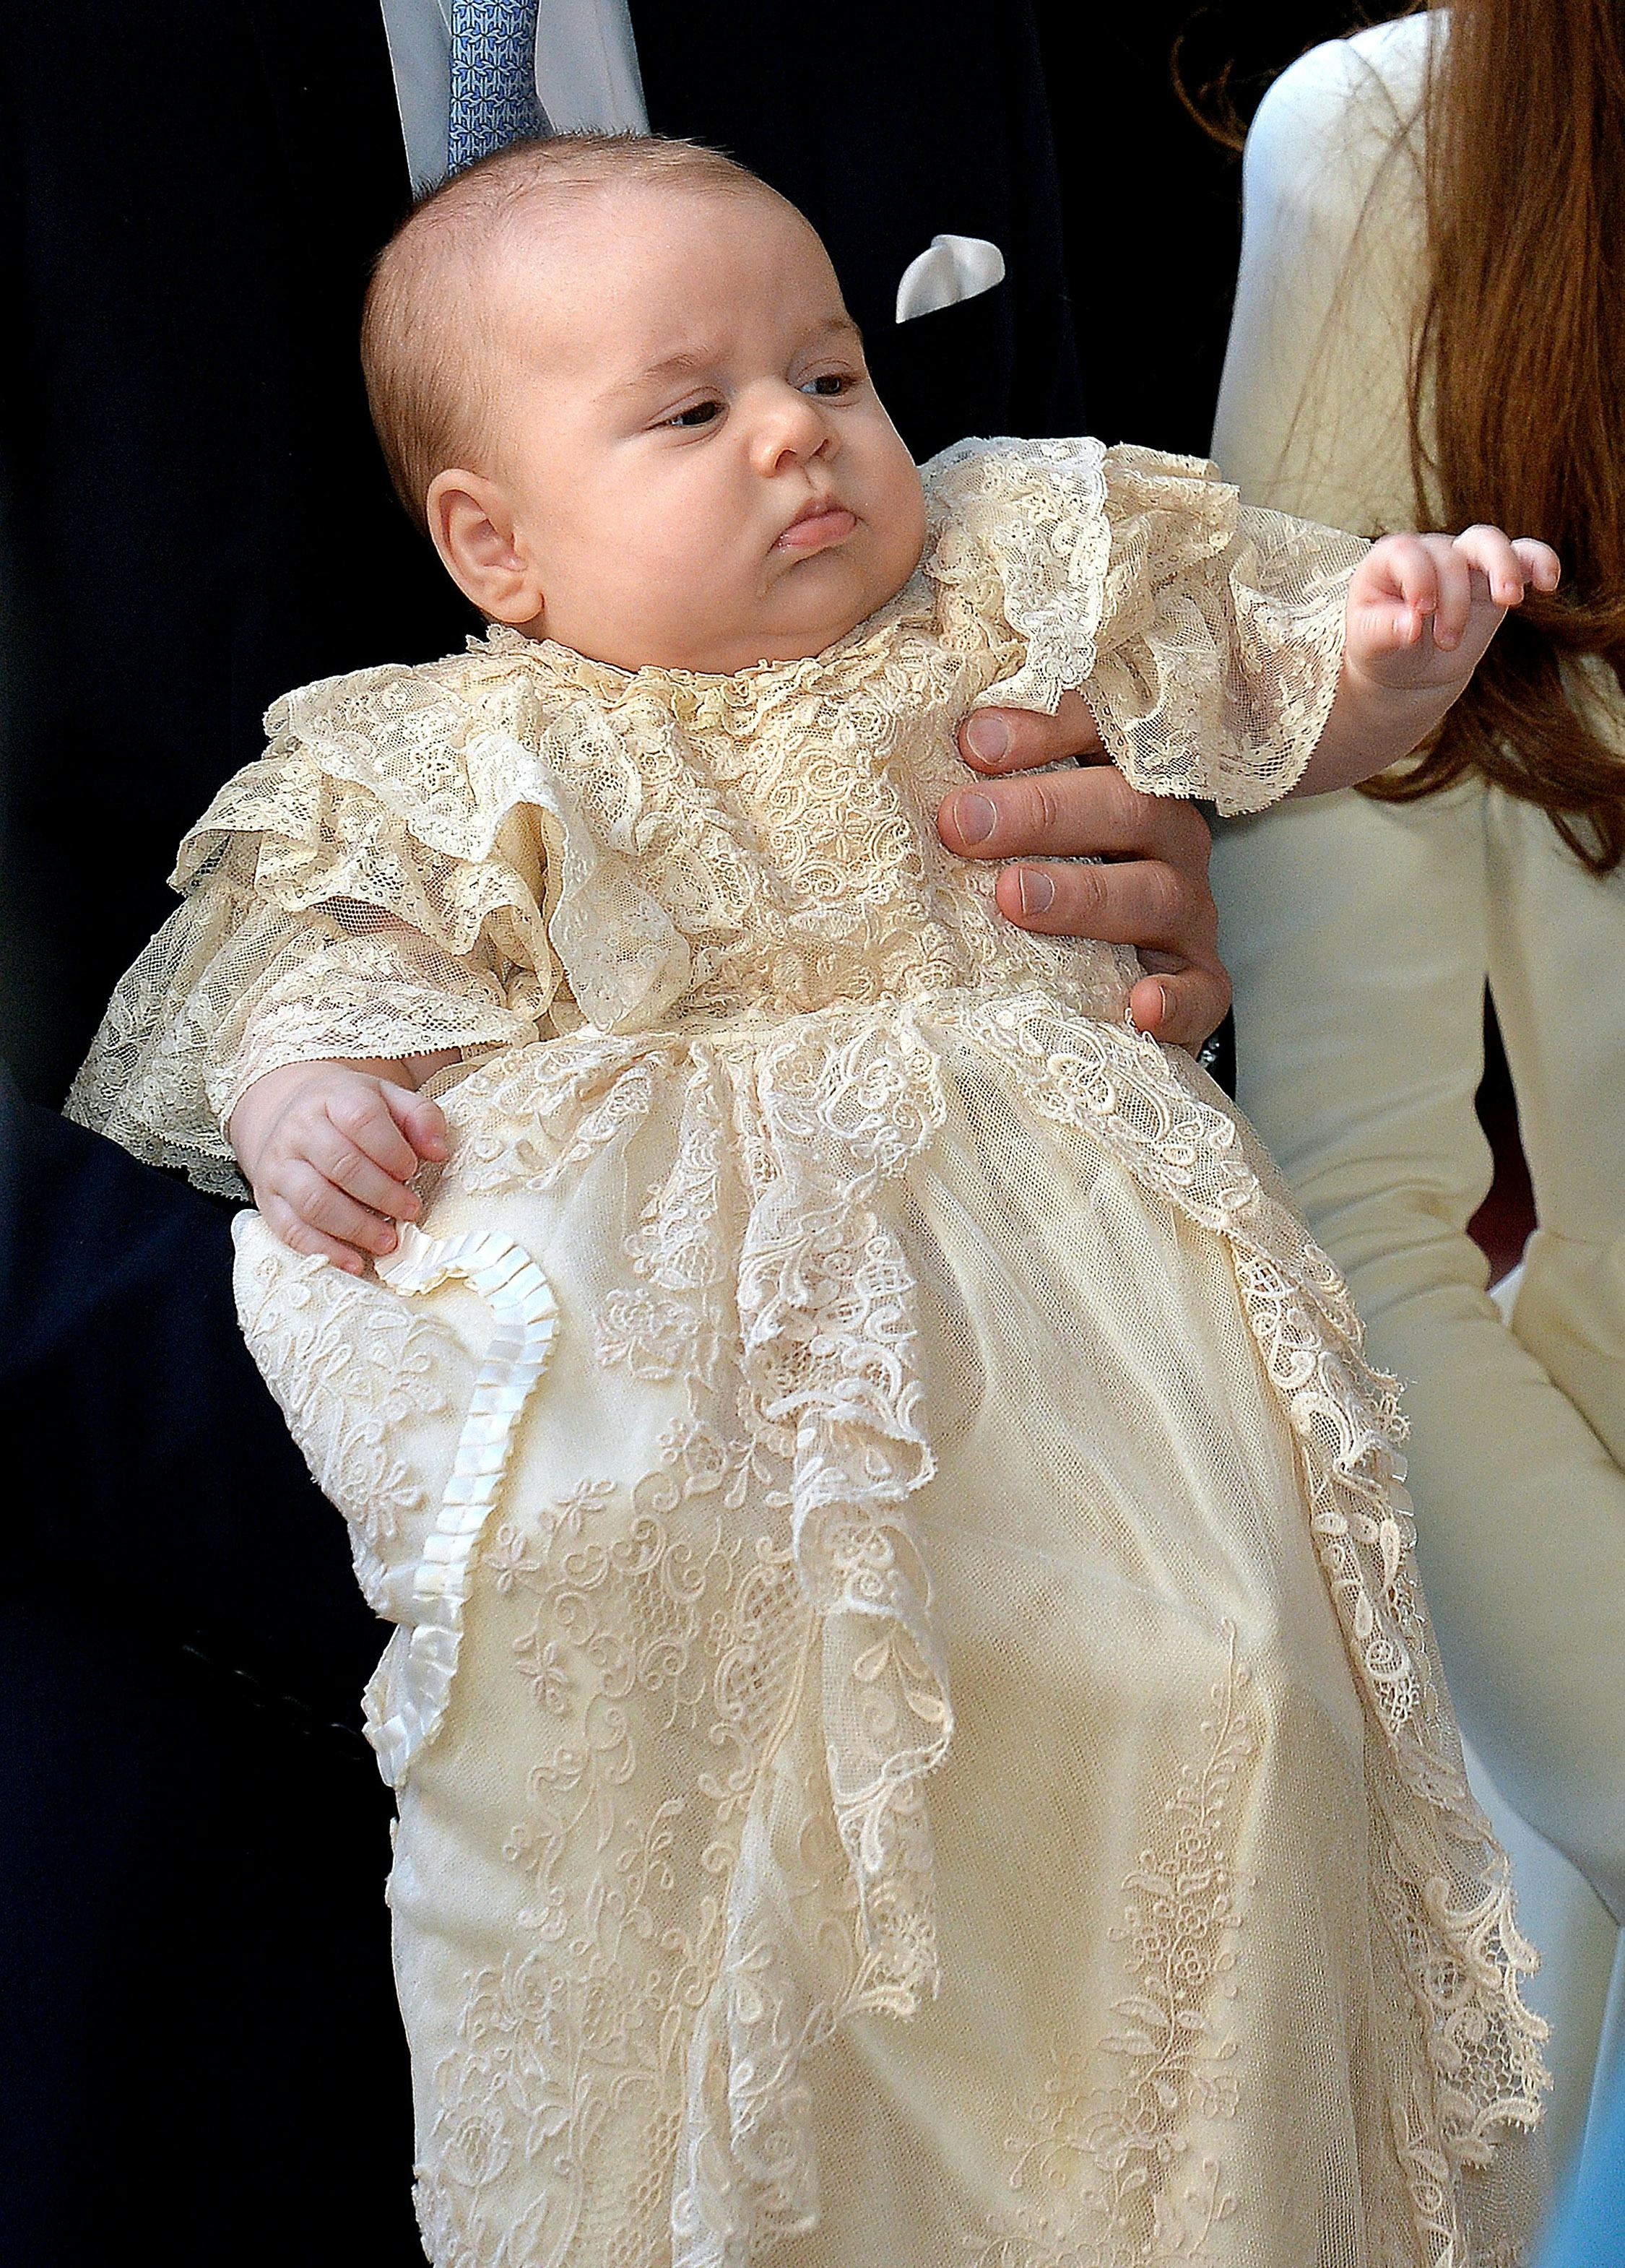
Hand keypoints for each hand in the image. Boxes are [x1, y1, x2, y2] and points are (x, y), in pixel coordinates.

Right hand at [228, 1058, 447, 1274]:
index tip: (413, 1169)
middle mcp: (299, 1130)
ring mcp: (279, 1166)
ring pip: (314, 1201)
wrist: (291, 1116)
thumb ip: (420, 1117)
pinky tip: (354, 1262)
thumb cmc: (350, 1113)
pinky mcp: (269, 1199)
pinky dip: (324, 1250)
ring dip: (356, 1227)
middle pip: (341, 1165)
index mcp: (333, 1098)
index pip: (361, 1119)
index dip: (391, 1149)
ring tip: (389, 1241)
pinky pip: (290, 1229)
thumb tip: (438, 1150)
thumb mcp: (388, 1099)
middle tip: (410, 1210)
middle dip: (382, 1193)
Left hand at [937, 691, 1229, 1047]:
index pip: (1101, 732)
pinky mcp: (1199, 979)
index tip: (972, 743)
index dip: (1045, 730)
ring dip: (1083, 894)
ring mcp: (1188, 909)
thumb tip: (927, 757)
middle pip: (1127, 806)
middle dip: (1041, 812)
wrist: (1122, 964)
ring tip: (1013, 897)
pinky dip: (1176, 1000)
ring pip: (1154, 893)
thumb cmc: (1049, 869)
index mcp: (1128, 778)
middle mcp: (1168, 836)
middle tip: (962, 825)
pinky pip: (1201, 991)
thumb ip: (989, 785)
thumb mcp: (1025, 817)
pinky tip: (1141, 1007)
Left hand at [1347, 526, 1560, 690]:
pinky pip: (1524, 557)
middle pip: (1450, 555)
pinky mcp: (1494, 580)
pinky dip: (1539, 562)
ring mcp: (1464, 563)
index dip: (1418, 580)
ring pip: (1488, 542)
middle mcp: (1429, 553)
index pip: (1408, 554)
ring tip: (1509, 601)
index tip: (1420, 613)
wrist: (1407, 668)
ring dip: (1502, 569)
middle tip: (1445, 641)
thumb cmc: (1381, 647)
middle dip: (1452, 600)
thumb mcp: (1369, 644)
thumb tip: (1409, 627)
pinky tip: (1549, 582)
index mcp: (1390, 560)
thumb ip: (1383, 631)